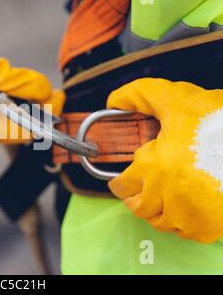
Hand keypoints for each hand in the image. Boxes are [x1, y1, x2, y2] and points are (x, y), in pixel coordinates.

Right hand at [0, 17, 64, 145]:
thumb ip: (20, 83)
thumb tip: (47, 92)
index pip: (22, 132)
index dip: (45, 116)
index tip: (60, 99)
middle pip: (19, 128)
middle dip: (37, 110)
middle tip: (54, 92)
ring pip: (13, 120)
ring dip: (25, 104)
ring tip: (27, 86)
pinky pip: (3, 114)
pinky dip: (14, 102)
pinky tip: (12, 89)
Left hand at [107, 78, 222, 242]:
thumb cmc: (219, 122)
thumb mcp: (178, 98)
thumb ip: (141, 95)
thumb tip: (114, 100)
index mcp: (154, 167)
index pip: (121, 185)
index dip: (119, 182)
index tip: (121, 181)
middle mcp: (166, 196)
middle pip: (138, 207)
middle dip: (134, 198)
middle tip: (140, 190)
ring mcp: (188, 216)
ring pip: (159, 222)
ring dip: (156, 211)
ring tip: (162, 198)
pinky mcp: (209, 228)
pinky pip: (185, 233)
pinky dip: (181, 223)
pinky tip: (186, 208)